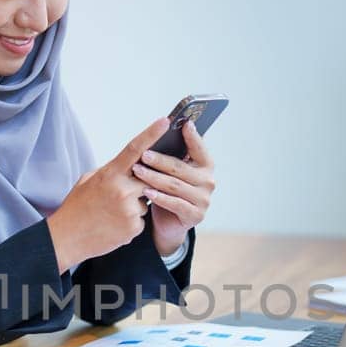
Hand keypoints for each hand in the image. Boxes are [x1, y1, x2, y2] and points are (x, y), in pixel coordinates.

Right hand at [46, 117, 168, 271]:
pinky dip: (131, 222)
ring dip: (134, 206)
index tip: (165, 121)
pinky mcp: (134, 227)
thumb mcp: (88, 181)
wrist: (67, 239)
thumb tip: (129, 165)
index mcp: (110, 174)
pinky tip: (114, 225)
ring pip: (146, 201)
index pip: (135, 149)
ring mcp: (129, 209)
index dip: (152, 133)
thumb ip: (111, 171)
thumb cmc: (77, 208)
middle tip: (123, 192)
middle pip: (149, 177)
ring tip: (112, 213)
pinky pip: (141, 220)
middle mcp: (122, 189)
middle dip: (143, 182)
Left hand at [133, 118, 215, 255]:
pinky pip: (175, 204)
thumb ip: (173, 155)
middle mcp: (208, 181)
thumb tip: (160, 133)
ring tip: (137, 171)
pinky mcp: (195, 215)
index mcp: (206, 165)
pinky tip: (146, 192)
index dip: (192, 136)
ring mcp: (203, 200)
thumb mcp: (172, 171)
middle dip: (160, 160)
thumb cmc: (169, 190)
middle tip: (143, 154)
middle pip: (181, 168)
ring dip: (154, 178)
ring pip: (175, 186)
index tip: (184, 123)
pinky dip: (160, 197)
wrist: (169, 223)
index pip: (199, 148)